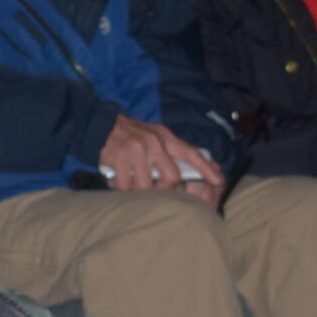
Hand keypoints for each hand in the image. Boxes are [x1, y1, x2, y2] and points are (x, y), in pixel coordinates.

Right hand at [99, 117, 223, 207]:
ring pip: (147, 185)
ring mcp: (137, 149)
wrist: (99, 125)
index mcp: (165, 137)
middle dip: (165, 190)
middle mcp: (154, 142)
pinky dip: (121, 188)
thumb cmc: (129, 136)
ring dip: (138, 191)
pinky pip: (126, 185)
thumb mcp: (153, 136)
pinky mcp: (120, 158)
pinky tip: (117, 181)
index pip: (191, 152)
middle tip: (155, 191)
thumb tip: (187, 172)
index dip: (205, 168)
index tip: (218, 181)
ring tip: (131, 185)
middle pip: (172, 176)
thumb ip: (168, 151)